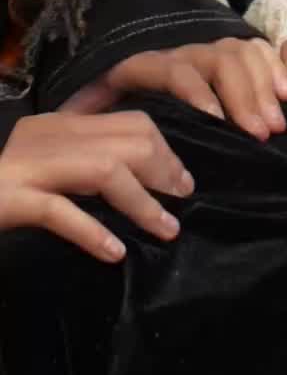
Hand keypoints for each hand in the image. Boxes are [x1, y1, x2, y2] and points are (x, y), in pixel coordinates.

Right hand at [0, 110, 193, 262]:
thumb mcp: (43, 172)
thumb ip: (79, 168)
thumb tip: (134, 182)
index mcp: (57, 126)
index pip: (128, 121)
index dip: (163, 148)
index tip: (181, 180)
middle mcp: (45, 135)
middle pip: (125, 140)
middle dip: (163, 170)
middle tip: (181, 201)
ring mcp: (26, 166)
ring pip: (102, 170)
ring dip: (141, 202)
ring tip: (165, 229)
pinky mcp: (9, 198)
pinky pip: (59, 210)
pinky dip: (92, 231)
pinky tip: (113, 253)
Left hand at [61, 37, 286, 139]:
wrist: (128, 81)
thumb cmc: (113, 105)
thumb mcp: (94, 105)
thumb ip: (86, 107)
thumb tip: (71, 115)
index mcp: (149, 65)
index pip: (177, 70)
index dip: (197, 93)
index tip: (214, 122)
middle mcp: (183, 53)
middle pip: (218, 62)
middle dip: (242, 98)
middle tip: (259, 134)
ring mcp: (209, 51)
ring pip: (240, 55)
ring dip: (261, 88)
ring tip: (273, 125)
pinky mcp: (232, 55)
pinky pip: (258, 49)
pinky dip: (274, 68)